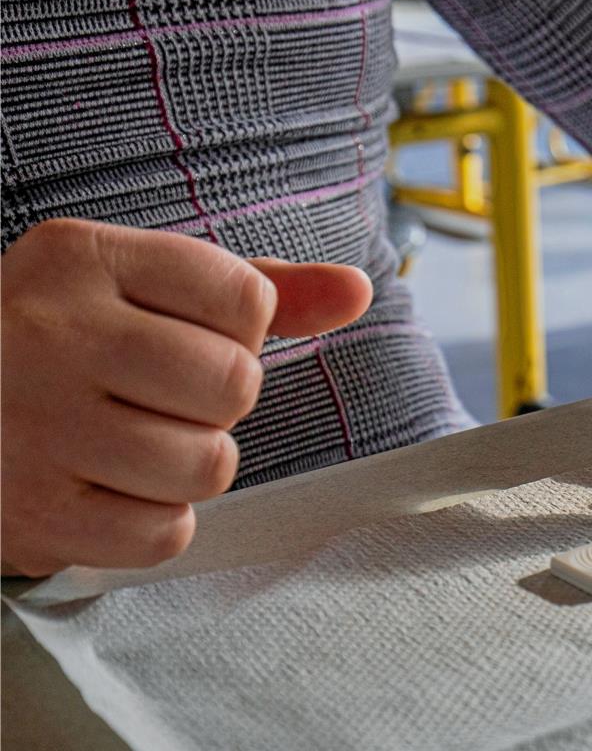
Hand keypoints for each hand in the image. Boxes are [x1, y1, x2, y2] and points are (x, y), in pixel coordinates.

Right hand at [1, 219, 372, 575]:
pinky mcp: (34, 513)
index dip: (240, 332)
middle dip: (217, 401)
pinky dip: (157, 520)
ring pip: (210, 464)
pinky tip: (112, 489)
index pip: (246, 299)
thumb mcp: (143, 289)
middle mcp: (51, 333)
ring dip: (191, 463)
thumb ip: (256, 288)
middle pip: (234, 384)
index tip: (185, 337)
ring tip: (135, 443)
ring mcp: (35, 426)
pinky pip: (167, 533)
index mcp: (82, 258)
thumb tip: (358, 289)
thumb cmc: (64, 345)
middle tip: (159, 397)